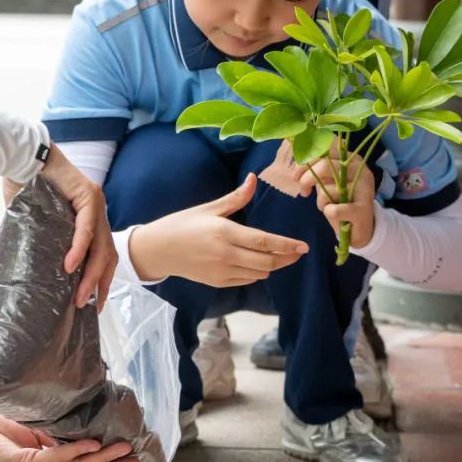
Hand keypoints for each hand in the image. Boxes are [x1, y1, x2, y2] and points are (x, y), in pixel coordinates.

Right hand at [4, 144, 117, 311]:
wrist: (21, 156)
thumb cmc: (24, 186)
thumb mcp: (37, 221)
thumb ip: (44, 240)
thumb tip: (36, 267)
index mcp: (89, 219)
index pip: (102, 254)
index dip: (100, 280)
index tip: (94, 302)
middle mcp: (98, 212)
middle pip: (107, 255)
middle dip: (99, 284)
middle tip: (89, 307)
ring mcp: (96, 203)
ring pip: (100, 246)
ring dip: (91, 274)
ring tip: (80, 296)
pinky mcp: (88, 195)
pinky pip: (86, 229)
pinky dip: (79, 250)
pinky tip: (70, 266)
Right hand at [128, 174, 308, 286]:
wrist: (158, 250)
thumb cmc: (181, 224)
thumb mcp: (208, 209)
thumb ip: (235, 198)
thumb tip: (253, 178)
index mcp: (225, 232)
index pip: (265, 241)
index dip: (287, 245)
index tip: (304, 247)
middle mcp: (226, 255)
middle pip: (267, 262)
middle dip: (286, 258)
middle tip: (297, 253)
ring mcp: (222, 271)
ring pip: (259, 273)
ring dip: (271, 265)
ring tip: (276, 255)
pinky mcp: (218, 282)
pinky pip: (246, 280)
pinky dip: (255, 273)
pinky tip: (255, 263)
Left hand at [297, 157, 376, 248]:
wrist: (359, 226)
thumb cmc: (340, 200)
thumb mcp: (328, 180)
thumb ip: (317, 169)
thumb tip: (297, 160)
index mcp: (351, 159)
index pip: (327, 149)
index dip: (306, 161)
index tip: (295, 175)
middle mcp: (360, 170)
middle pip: (325, 166)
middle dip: (306, 179)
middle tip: (303, 191)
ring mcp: (364, 189)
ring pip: (328, 190)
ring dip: (320, 201)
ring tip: (327, 206)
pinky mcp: (362, 210)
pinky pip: (334, 210)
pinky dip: (328, 212)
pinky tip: (334, 214)